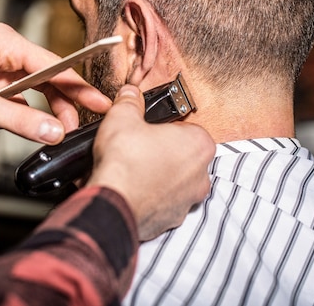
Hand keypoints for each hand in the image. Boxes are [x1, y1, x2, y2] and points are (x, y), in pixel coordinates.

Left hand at [0, 23, 111, 143]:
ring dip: (50, 108)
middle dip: (66, 101)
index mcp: (5, 42)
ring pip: (39, 86)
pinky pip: (23, 95)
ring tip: (62, 130)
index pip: (53, 65)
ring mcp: (1, 64)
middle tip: (85, 123)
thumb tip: (53, 132)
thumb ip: (19, 120)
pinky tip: (39, 125)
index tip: (100, 102)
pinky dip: (33, 111)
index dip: (78, 86)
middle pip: (50, 75)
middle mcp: (6, 49)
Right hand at [87, 85, 213, 240]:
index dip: (165, 128)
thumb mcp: (123, 117)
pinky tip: (132, 189)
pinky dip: (151, 197)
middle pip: (184, 156)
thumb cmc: (125, 162)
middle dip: (164, 153)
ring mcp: (188, 200)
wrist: (112, 203)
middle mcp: (201, 175)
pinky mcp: (171, 219)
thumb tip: (130, 95)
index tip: (151, 129)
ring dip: (158, 176)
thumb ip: (130, 101)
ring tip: (133, 170)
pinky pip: (163, 203)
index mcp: (199, 144)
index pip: (187, 128)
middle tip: (140, 148)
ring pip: (176, 182)